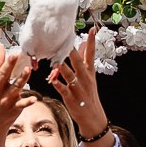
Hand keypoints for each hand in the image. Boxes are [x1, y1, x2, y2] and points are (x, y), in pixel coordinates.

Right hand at [0, 43, 32, 146]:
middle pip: (2, 75)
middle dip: (8, 65)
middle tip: (14, 54)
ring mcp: (6, 98)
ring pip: (15, 87)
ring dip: (22, 79)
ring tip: (28, 70)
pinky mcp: (14, 107)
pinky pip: (22, 104)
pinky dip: (28, 102)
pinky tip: (35, 99)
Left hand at [48, 32, 110, 146]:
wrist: (92, 117)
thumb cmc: (88, 94)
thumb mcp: (90, 76)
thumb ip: (85, 60)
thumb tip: (84, 43)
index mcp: (89, 72)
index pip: (91, 54)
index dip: (92, 41)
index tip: (93, 29)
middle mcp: (85, 78)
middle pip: (78, 62)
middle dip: (73, 52)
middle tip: (67, 41)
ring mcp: (78, 88)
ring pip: (69, 75)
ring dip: (62, 67)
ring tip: (56, 60)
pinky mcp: (71, 98)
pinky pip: (63, 89)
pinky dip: (58, 85)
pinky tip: (52, 80)